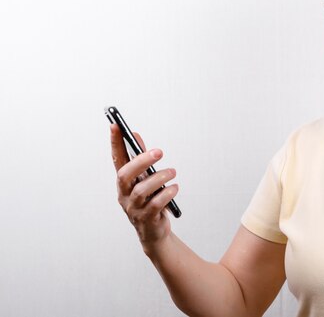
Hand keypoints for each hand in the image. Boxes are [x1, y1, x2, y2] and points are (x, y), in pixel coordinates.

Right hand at [110, 124, 178, 250]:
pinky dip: (167, 194)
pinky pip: (155, 204)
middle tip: (159, 152)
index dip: (114, 143)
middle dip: (141, 161)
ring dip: (160, 178)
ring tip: (172, 172)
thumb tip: (135, 135)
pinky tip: (174, 188)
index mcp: (124, 183)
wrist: (154, 232)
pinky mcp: (146, 219)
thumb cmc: (150, 201)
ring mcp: (133, 208)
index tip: (115, 125)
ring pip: (142, 190)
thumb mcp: (145, 179)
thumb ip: (141, 158)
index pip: (116, 159)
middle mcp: (124, 195)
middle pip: (125, 175)